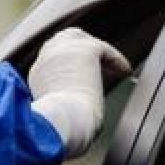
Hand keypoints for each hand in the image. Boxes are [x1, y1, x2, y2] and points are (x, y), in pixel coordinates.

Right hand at [28, 28, 130, 158]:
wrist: (60, 121)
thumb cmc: (60, 126)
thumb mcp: (55, 112)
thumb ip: (62, 104)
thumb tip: (80, 115)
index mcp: (38, 74)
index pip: (53, 60)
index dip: (69, 64)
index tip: (81, 75)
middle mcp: (47, 58)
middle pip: (62, 40)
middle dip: (78, 47)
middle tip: (97, 60)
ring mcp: (63, 51)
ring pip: (81, 38)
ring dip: (95, 49)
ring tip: (112, 63)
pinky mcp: (84, 50)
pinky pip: (105, 49)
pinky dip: (117, 60)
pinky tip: (125, 71)